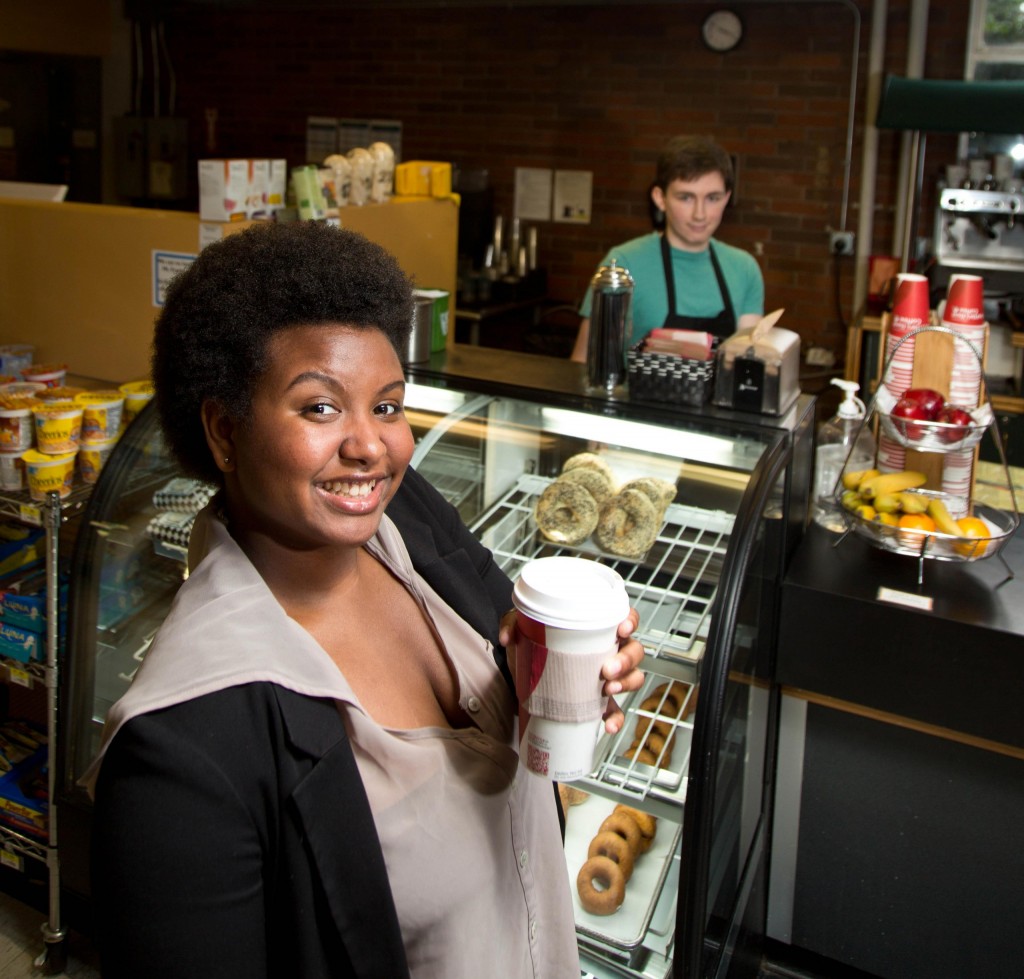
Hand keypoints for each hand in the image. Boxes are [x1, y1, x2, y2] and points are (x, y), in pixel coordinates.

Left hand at [499, 607, 645, 735]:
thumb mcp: (522, 627)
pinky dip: (616, 718)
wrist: (522, 672)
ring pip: (632, 677)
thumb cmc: (533, 642)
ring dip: (626, 684)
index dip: (630, 621)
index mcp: (597, 628)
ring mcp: (606, 676)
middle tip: (606, 669)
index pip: (625, 618)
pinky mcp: (597, 701)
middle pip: (634, 651)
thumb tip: (508, 637)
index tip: (621, 629)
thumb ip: (513, 624)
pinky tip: (609, 725)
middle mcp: (608, 650)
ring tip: (607, 690)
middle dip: (626, 660)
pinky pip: (615, 710)